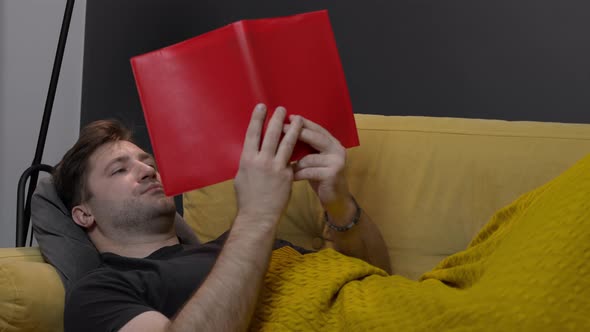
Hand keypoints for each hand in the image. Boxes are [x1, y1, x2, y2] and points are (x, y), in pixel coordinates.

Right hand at [234, 104, 302, 224]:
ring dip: (293, 129)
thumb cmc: (247, 197)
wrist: (258, 215)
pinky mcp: (287, 175)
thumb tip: (252, 152)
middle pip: (271, 134)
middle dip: (277, 119)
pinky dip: (296, 150)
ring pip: (287, 143)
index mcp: (247, 159)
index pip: (252, 133)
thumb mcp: (241, 176)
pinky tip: (303, 141)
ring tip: (298, 118)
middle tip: (282, 108)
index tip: (261, 107)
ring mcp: (276, 167)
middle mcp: (262, 160)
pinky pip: (292, 159)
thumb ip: (248, 162)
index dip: (257, 119)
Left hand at [283, 116, 354, 222]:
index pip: (317, 129)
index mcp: (333, 143)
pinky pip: (309, 171)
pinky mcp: (332, 175)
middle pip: (316, 137)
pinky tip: (290, 177)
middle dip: (297, 133)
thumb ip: (308, 146)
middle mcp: (338, 149)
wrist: (335, 199)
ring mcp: (336, 162)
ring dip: (295, 163)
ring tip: (282, 166)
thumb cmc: (320, 177)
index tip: (289, 117)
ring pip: (309, 158)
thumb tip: (287, 131)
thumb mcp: (315, 159)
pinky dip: (298, 174)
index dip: (304, 122)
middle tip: (281, 129)